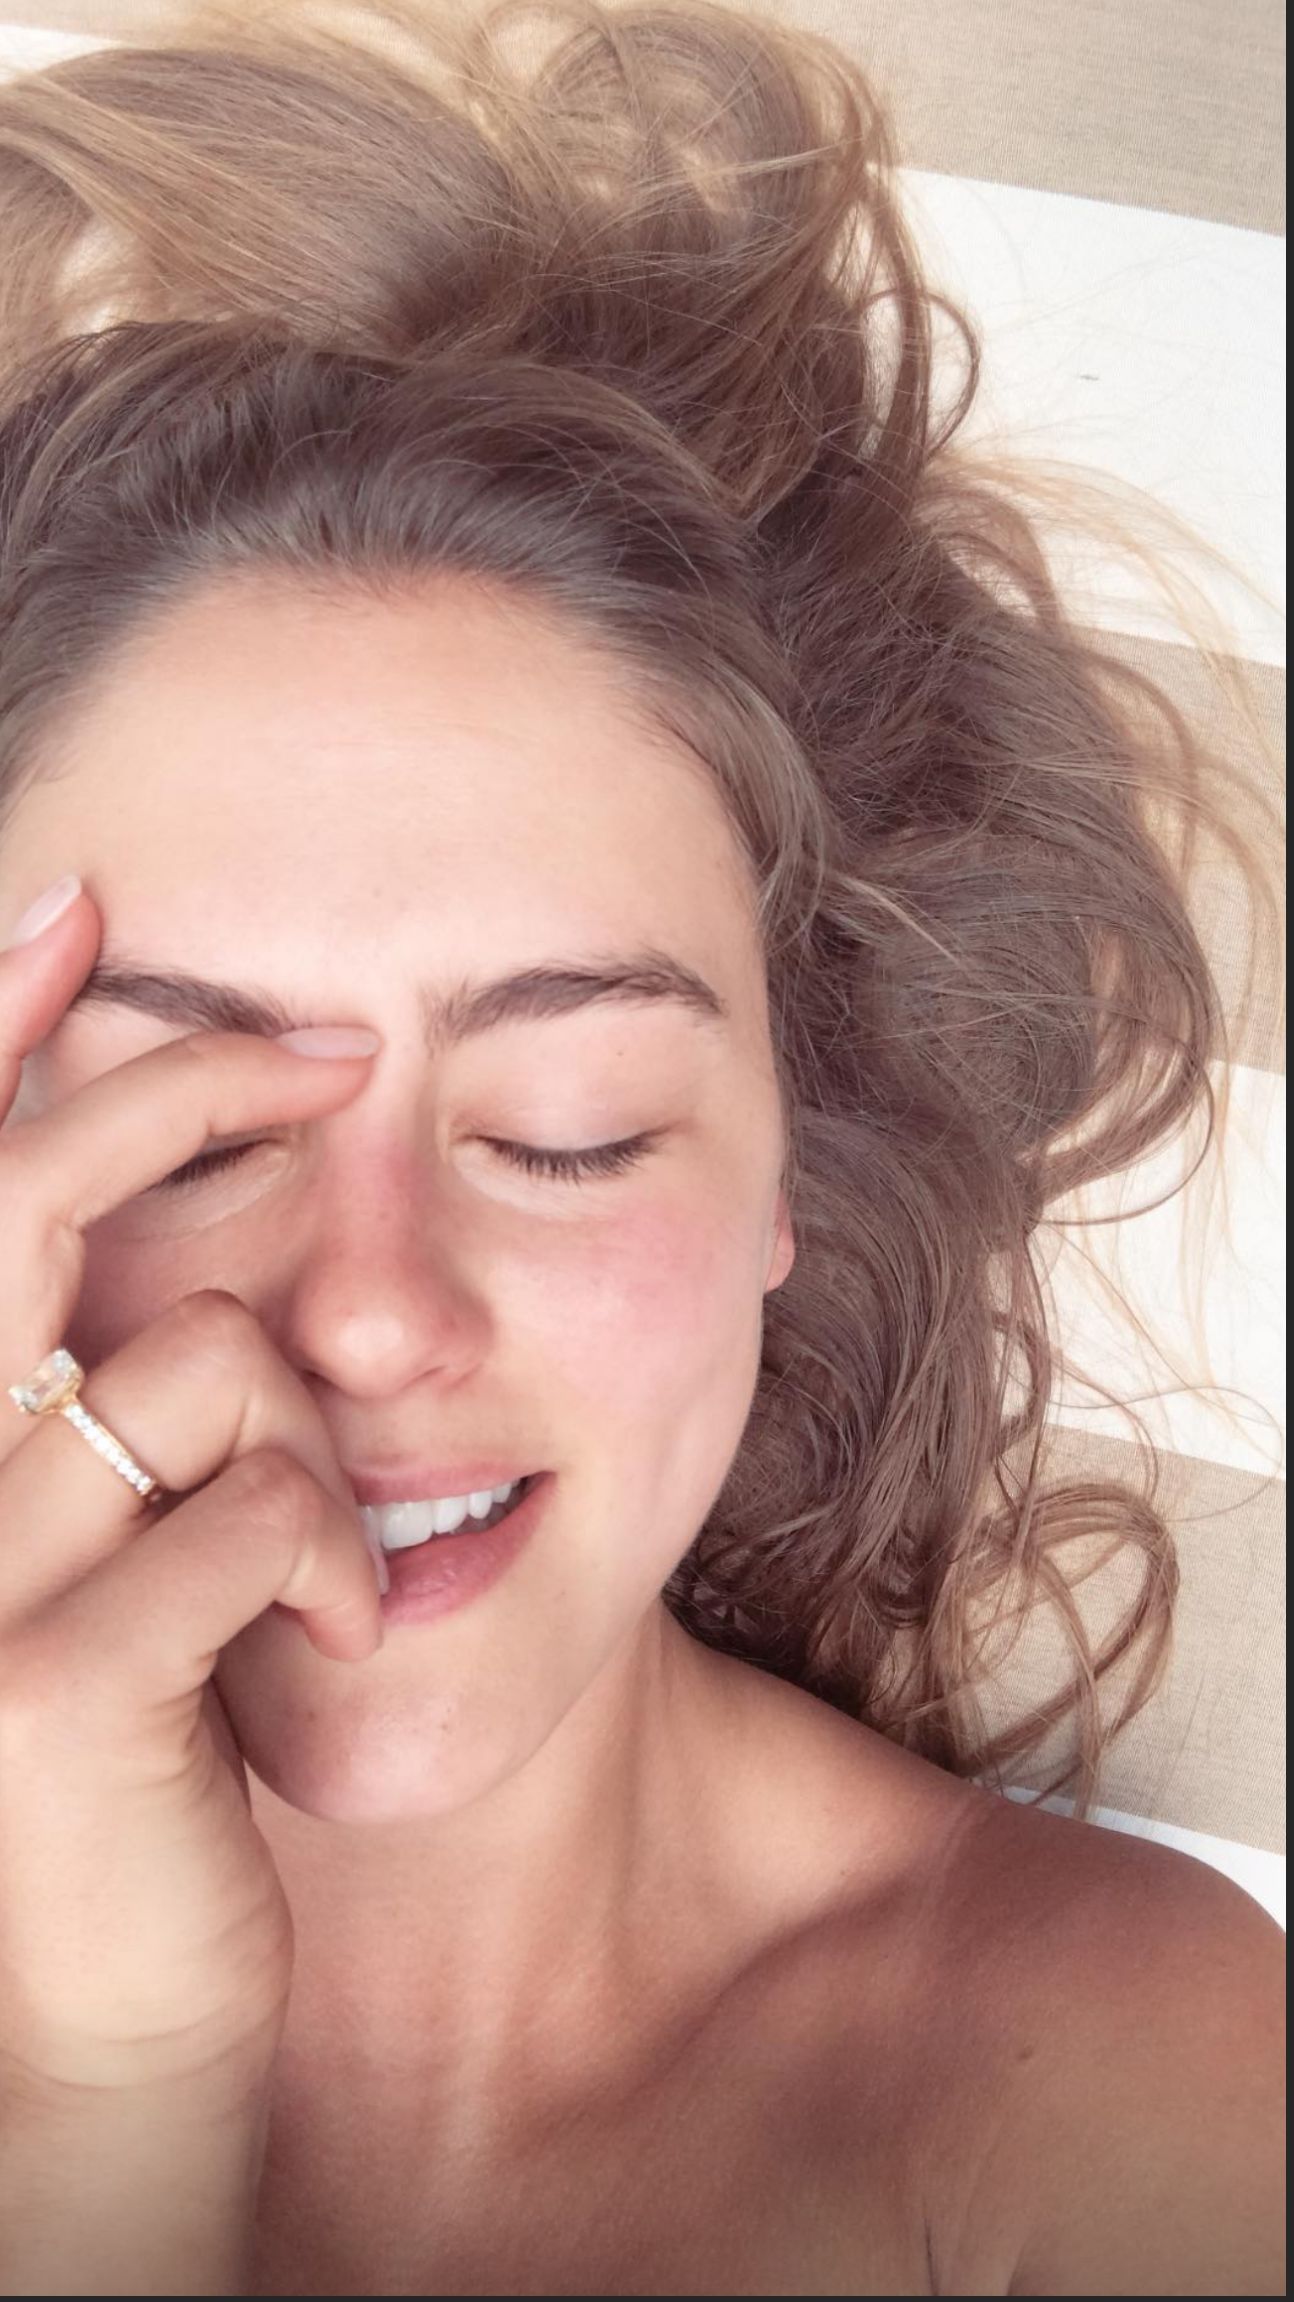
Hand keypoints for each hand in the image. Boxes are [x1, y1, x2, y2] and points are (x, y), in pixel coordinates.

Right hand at [0, 881, 383, 2100]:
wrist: (113, 1996)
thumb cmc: (141, 1729)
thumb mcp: (107, 1539)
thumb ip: (118, 1382)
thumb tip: (213, 1229)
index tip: (77, 897)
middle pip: (24, 1204)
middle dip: (183, 1090)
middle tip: (336, 1057)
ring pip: (197, 1358)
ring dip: (306, 1429)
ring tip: (321, 1536)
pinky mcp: (56, 1693)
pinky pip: (261, 1511)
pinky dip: (337, 1551)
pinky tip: (342, 1623)